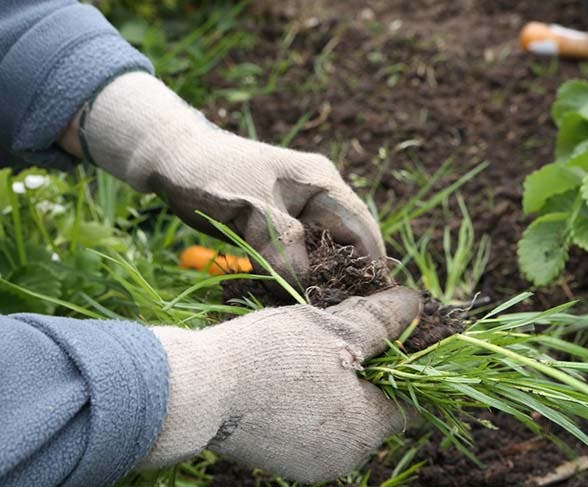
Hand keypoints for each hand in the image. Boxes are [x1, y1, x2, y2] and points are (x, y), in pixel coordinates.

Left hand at [72, 72, 383, 282]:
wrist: (170, 158)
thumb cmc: (208, 173)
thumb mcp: (247, 208)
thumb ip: (281, 244)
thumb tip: (308, 287)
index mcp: (322, 183)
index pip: (363, 230)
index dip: (370, 268)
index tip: (370, 306)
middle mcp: (318, 198)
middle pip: (346, 247)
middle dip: (341, 280)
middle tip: (333, 316)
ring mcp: (299, 213)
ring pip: (321, 257)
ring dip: (315, 282)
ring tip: (309, 312)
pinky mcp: (280, 228)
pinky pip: (298, 259)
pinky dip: (294, 279)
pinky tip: (284, 299)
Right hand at [141, 287, 420, 482]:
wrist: (194, 390)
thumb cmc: (271, 355)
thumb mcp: (335, 327)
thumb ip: (383, 321)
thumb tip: (417, 304)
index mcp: (366, 430)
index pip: (411, 401)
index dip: (409, 364)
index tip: (389, 336)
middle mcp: (345, 459)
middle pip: (376, 408)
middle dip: (369, 370)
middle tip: (347, 332)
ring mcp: (311, 465)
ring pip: (344, 416)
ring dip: (339, 383)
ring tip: (314, 347)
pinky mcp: (282, 460)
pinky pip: (314, 426)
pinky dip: (313, 400)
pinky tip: (291, 372)